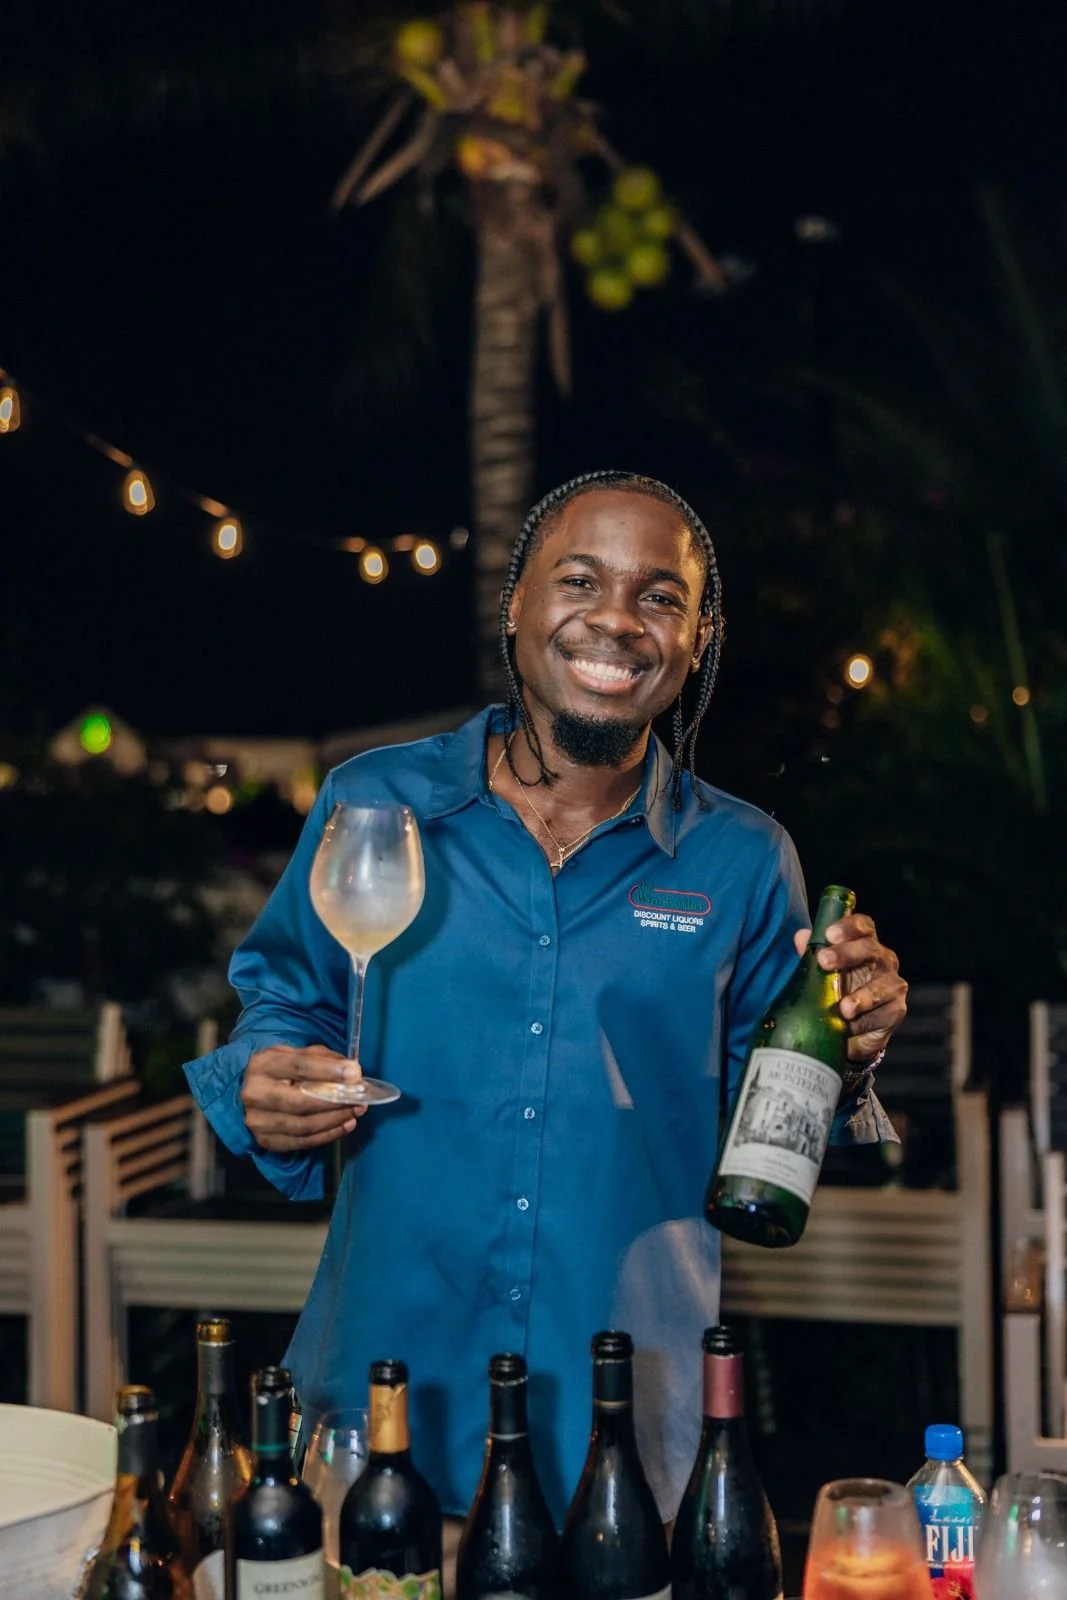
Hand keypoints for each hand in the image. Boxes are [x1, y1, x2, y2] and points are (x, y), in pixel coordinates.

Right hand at [242, 1044, 367, 1152]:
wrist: (253, 1091)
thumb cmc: (281, 1070)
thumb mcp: (297, 1053)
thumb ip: (323, 1058)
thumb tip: (352, 1071)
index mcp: (263, 1065)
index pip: (299, 1066)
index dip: (328, 1071)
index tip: (354, 1074)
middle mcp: (255, 1094)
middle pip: (300, 1102)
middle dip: (335, 1102)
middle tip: (359, 1099)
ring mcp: (258, 1121)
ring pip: (303, 1125)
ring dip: (335, 1120)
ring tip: (355, 1112)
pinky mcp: (266, 1140)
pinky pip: (302, 1142)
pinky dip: (327, 1135)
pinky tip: (345, 1125)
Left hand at [794, 913, 906, 1062]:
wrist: (850, 1032)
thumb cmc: (837, 992)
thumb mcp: (821, 973)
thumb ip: (812, 954)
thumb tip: (801, 936)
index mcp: (865, 944)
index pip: (863, 926)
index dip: (848, 926)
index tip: (829, 934)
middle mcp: (883, 959)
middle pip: (870, 949)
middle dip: (846, 953)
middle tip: (824, 961)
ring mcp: (892, 984)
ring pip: (880, 985)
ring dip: (861, 996)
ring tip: (844, 1008)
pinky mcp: (896, 1010)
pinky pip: (882, 1013)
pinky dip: (864, 1020)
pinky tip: (850, 1025)